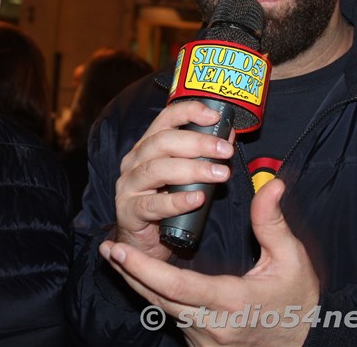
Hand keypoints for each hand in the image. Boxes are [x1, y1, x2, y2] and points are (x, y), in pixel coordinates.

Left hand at [101, 178, 319, 346]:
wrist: (306, 342)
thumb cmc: (298, 301)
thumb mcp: (291, 260)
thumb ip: (272, 223)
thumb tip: (272, 184)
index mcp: (230, 301)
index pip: (176, 286)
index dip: (144, 269)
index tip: (121, 251)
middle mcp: (211, 324)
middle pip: (158, 298)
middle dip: (130, 273)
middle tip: (109, 250)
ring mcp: (203, 337)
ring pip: (161, 309)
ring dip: (138, 283)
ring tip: (117, 258)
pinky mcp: (202, 341)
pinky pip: (172, 317)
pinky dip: (155, 296)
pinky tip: (142, 277)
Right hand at [114, 100, 233, 260]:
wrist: (145, 243)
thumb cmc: (167, 205)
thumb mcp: (187, 177)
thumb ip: (203, 156)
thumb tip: (228, 135)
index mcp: (147, 147)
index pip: (165, 119)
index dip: (189, 112)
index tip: (215, 116)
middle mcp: (134, 162)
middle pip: (162, 142)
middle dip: (197, 143)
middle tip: (225, 150)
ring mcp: (128, 186)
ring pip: (157, 170)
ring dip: (192, 170)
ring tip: (219, 174)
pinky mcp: (128, 212)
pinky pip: (152, 205)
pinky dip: (176, 201)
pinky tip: (196, 199)